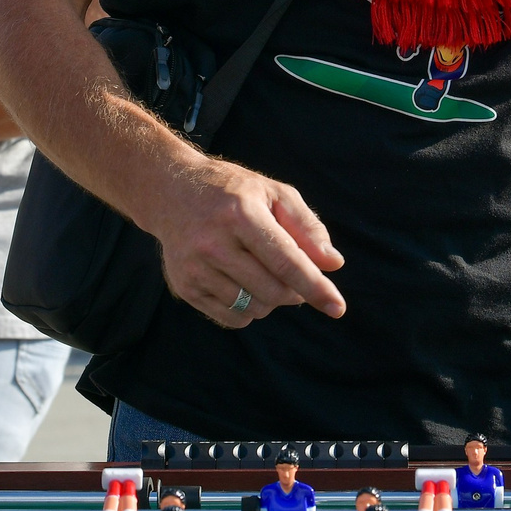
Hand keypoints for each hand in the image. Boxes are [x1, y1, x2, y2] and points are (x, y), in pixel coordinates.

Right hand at [137, 153, 347, 328]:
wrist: (172, 192)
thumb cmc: (234, 192)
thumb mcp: (274, 194)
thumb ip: (307, 227)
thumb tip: (333, 264)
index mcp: (241, 213)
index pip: (286, 260)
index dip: (315, 287)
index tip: (338, 308)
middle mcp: (213, 242)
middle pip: (273, 290)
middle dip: (295, 291)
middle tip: (295, 275)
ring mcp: (195, 268)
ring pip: (254, 308)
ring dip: (272, 300)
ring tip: (265, 273)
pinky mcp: (184, 287)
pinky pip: (232, 318)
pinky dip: (249, 309)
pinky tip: (244, 283)